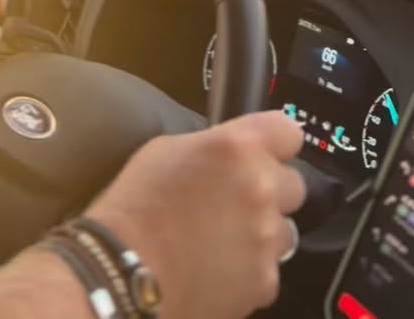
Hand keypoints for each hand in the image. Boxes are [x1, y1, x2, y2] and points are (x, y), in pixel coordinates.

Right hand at [89, 110, 305, 318]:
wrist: (119, 272)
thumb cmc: (135, 207)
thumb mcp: (168, 151)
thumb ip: (213, 147)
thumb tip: (230, 154)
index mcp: (239, 147)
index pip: (289, 133)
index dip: (278, 145)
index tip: (269, 154)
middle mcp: (261, 186)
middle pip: (293, 185)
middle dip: (270, 193)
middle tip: (235, 205)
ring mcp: (265, 236)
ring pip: (285, 231)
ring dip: (262, 235)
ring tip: (224, 243)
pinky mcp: (264, 280)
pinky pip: (268, 271)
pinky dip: (249, 273)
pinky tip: (218, 272)